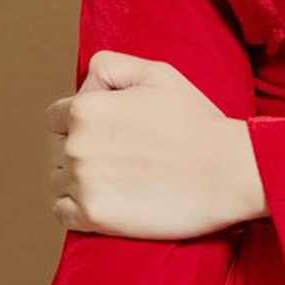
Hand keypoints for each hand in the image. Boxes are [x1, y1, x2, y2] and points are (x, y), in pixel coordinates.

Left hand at [45, 50, 264, 239]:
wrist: (229, 171)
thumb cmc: (197, 122)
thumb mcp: (158, 74)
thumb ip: (112, 67)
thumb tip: (85, 81)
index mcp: (85, 108)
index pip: (56, 117)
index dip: (80, 123)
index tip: (108, 133)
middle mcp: (76, 145)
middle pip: (56, 150)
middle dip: (80, 152)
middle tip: (119, 158)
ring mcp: (83, 183)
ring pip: (58, 182)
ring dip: (78, 182)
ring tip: (118, 180)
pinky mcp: (95, 217)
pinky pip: (63, 214)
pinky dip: (77, 210)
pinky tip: (107, 201)